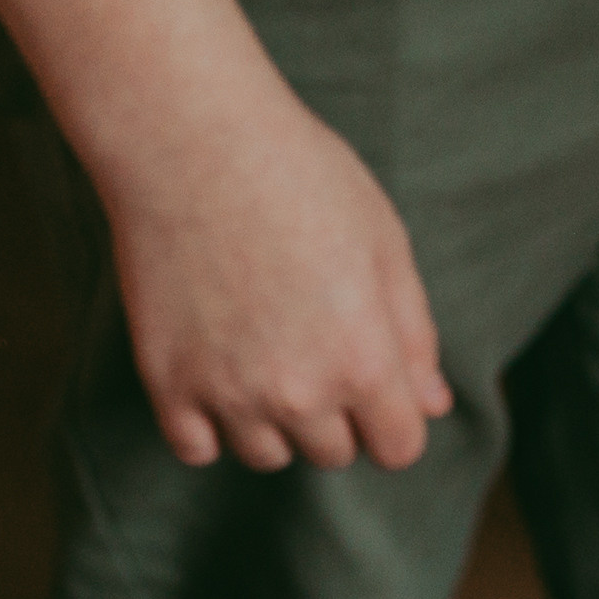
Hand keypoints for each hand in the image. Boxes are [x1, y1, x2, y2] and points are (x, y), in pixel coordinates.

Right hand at [111, 66, 450, 472]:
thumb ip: (413, 333)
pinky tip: (215, 372)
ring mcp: (227, 393)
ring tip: (260, 349)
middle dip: (335, 412)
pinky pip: (196, 448)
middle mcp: (298, 393)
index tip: (374, 382)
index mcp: (364, 360)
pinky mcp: (167, 382)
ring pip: (266, 455)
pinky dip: (208, 425)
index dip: (394, 417)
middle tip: (309, 340)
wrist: (192, 144)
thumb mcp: (385, 244)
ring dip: (272, 420)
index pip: (398, 447)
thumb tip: (431, 403)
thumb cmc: (300, 178)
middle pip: (333, 454)